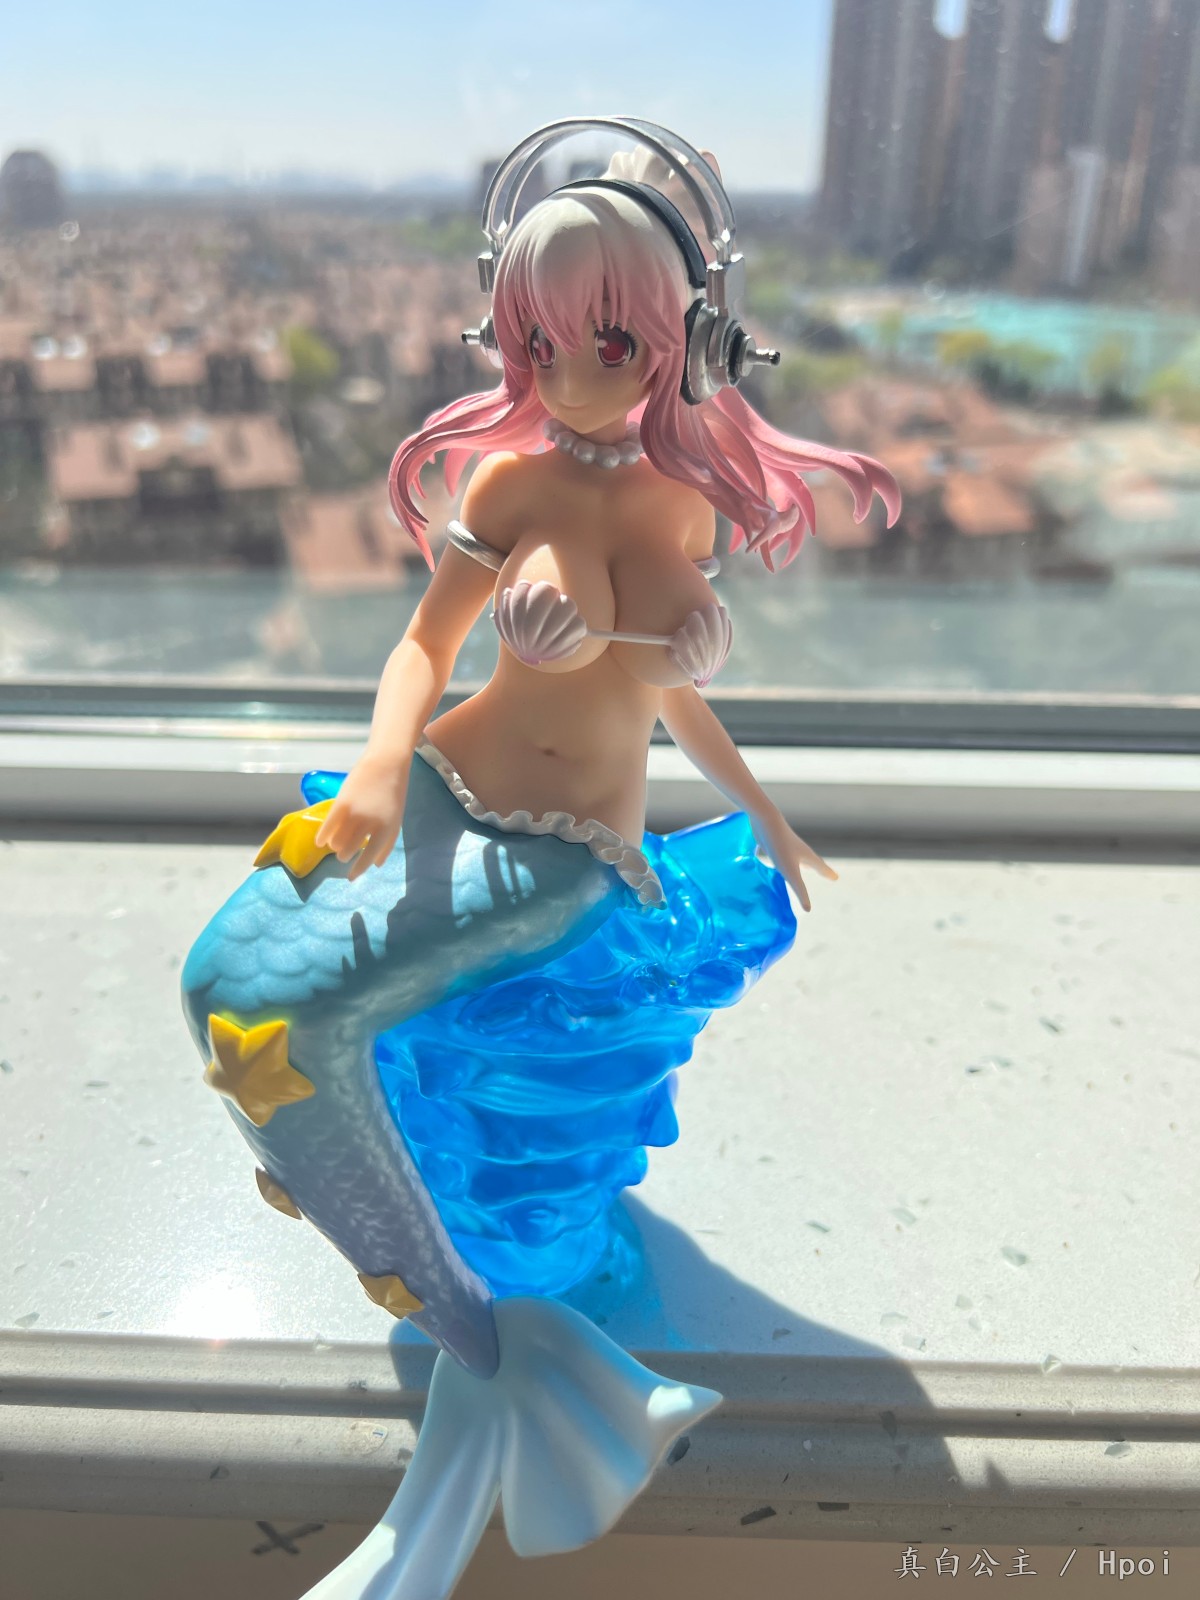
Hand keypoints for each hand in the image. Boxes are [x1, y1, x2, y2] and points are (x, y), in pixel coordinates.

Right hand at [314, 754, 409, 880]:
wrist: (386, 764)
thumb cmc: (393, 793)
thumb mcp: (396, 820)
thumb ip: (387, 843)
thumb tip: (376, 865)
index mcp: (386, 830)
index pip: (369, 857)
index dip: (358, 870)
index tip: (350, 878)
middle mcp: (369, 824)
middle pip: (348, 850)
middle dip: (343, 856)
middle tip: (342, 854)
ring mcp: (354, 814)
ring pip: (336, 841)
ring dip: (334, 846)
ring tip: (334, 844)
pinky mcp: (341, 803)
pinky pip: (327, 827)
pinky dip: (322, 836)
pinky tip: (320, 841)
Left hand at [749, 805, 837, 912]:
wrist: (765, 819)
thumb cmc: (780, 846)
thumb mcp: (790, 872)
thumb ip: (799, 890)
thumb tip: (808, 909)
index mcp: (807, 856)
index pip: (821, 867)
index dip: (827, 874)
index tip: (835, 878)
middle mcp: (799, 851)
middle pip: (811, 862)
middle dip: (818, 869)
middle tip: (825, 873)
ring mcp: (786, 846)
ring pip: (796, 858)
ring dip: (801, 864)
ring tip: (802, 869)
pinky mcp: (774, 844)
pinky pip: (781, 855)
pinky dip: (782, 860)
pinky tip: (774, 861)